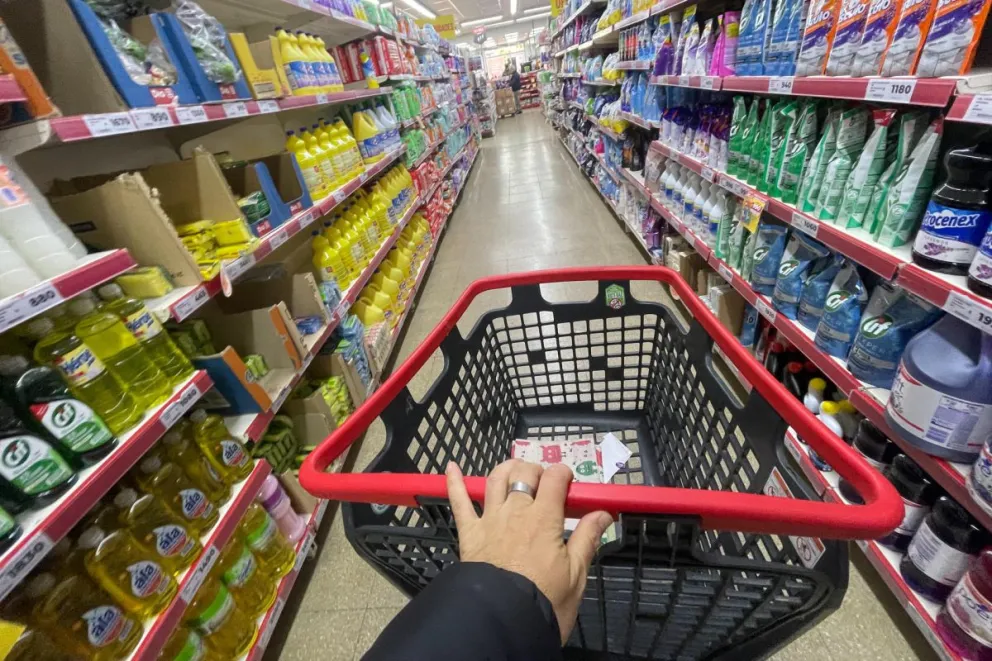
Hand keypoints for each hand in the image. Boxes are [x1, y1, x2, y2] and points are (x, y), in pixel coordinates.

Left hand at [445, 459, 613, 643]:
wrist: (502, 621)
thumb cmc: (544, 601)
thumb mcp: (576, 574)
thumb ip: (587, 538)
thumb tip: (603, 513)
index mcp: (544, 518)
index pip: (555, 479)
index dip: (563, 474)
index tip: (569, 483)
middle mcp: (515, 511)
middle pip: (524, 473)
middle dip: (537, 470)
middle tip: (545, 483)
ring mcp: (489, 519)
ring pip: (496, 479)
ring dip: (507, 468)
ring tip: (516, 470)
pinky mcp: (469, 533)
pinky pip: (459, 502)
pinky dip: (455, 482)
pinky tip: (452, 467)